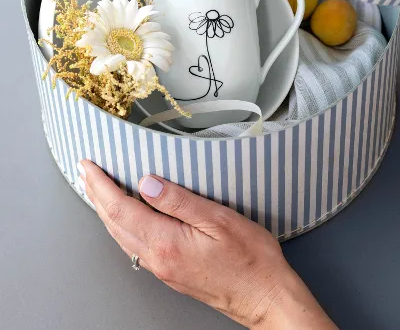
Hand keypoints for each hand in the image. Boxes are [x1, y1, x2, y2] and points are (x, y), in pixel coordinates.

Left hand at [78, 161, 336, 328]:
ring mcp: (163, 268)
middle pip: (114, 223)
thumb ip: (179, 201)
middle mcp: (158, 259)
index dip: (101, 185)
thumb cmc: (250, 260)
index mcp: (166, 242)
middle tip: (85, 173)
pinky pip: (134, 247)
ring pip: (121, 237)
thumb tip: (148, 183)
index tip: (89, 166)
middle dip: (96, 196)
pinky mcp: (171, 273)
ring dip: (105, 212)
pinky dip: (121, 227)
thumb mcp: (219, 221)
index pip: (121, 208)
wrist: (266, 298)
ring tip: (97, 193)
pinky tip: (125, 220)